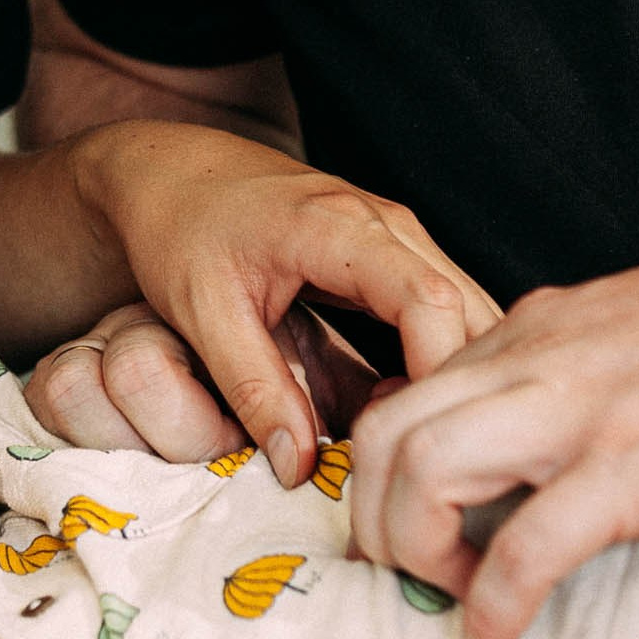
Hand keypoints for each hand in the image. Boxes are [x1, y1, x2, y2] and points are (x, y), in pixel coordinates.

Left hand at [71, 121, 498, 482]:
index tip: (414, 439)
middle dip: (458, 384)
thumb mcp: (204, 313)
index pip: (429, 300)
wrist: (170, 170)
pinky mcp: (392, 250)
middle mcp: (386, 223)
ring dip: (452, 372)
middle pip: (468, 307)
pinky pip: (444, 305)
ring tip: (407, 435)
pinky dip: (437, 355)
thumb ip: (254, 389)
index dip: (436, 373)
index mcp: (340, 227)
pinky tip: (402, 403)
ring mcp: (396, 233)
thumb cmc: (179, 229)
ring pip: (467, 307)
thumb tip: (299, 468)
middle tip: (418, 453)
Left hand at [349, 259, 638, 638]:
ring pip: (425, 472)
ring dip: (415, 552)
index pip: (404, 394)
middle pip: (384, 433)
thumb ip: (549, 375)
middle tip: (401, 572)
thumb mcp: (609, 338)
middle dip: (370, 517)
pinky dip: (490, 614)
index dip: (377, 472)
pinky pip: (525, 549)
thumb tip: (499, 448)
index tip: (395, 523)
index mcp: (527, 337)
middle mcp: (529, 364)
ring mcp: (575, 414)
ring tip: (448, 600)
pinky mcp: (625, 469)